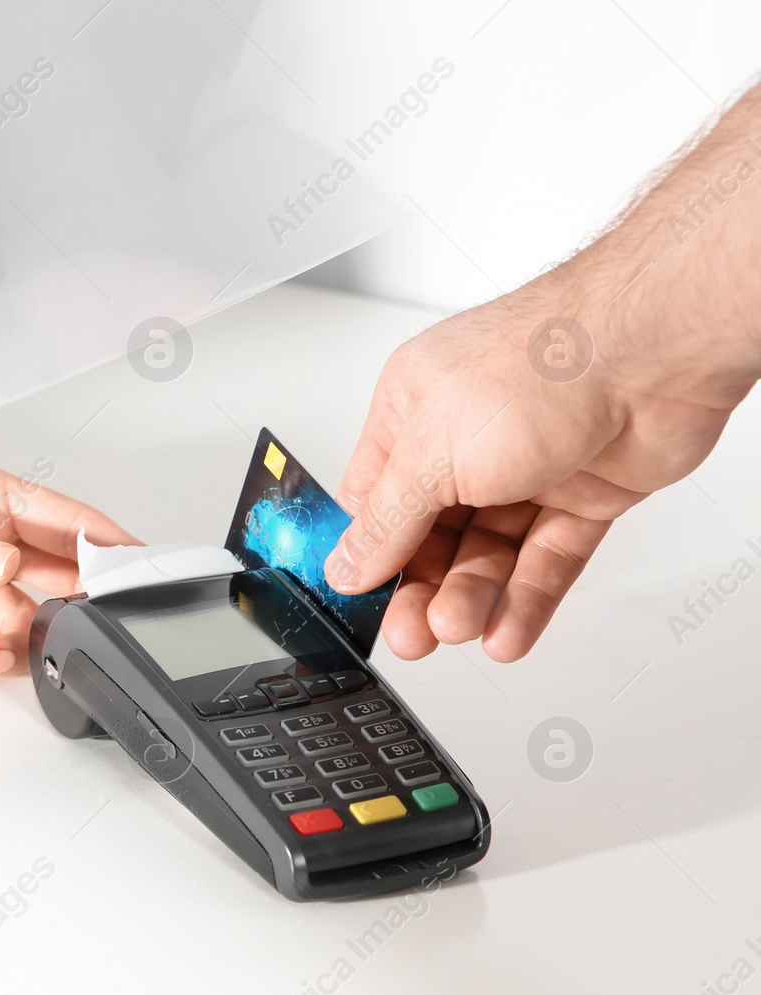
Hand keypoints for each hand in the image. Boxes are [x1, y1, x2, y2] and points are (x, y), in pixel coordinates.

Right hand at [326, 80, 760, 661]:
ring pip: (488, 553)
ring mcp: (528, 467)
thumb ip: (387, 520)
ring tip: (459, 627)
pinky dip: (526, 598)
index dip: (367, 553)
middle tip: (412, 633)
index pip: (375, 498)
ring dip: (471, 598)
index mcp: (414, 409)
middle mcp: (467, 437)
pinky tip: (506, 632)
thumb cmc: (543, 365)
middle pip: (431, 535)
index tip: (360, 601)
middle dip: (420, 588)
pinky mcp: (584, 495)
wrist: (655, 354)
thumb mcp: (431, 452)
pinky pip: (545, 559)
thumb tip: (347, 564)